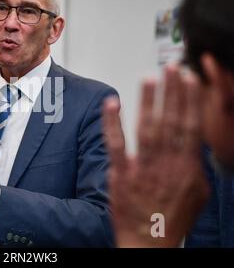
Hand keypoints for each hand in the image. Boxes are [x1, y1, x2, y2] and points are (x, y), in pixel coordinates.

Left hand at [103, 65, 209, 246]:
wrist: (148, 242)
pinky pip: (116, 144)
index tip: (191, 79)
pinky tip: (112, 103)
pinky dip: (113, 123)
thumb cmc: (172, 219)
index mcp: (187, 167)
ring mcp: (142, 168)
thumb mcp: (198, 194)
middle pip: (171, 121)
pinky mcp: (120, 174)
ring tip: (150, 78)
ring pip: (147, 128)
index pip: (192, 126)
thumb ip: (196, 166)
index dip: (191, 101)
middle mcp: (166, 164)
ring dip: (148, 102)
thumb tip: (196, 144)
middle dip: (172, 92)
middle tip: (171, 68)